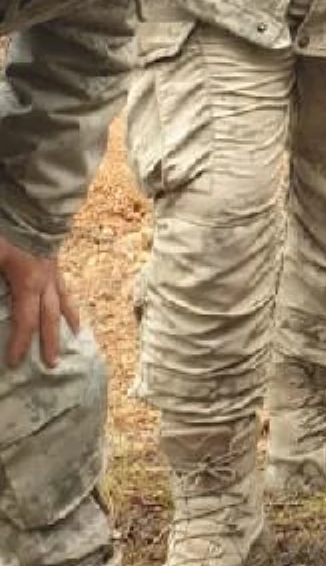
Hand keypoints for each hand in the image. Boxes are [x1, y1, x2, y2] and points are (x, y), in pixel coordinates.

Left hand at [0, 238, 79, 366]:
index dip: (20, 343)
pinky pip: (64, 283)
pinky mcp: (55, 257)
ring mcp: (54, 268)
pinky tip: (68, 299)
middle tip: (53, 364)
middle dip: (50, 341)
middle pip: (50, 317)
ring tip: (76, 336)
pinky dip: (68, 296)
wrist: (32, 201)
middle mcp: (46, 281)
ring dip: (68, 320)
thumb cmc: (9, 229)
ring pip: (64, 299)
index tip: (14, 363)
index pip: (26, 321)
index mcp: (29, 284)